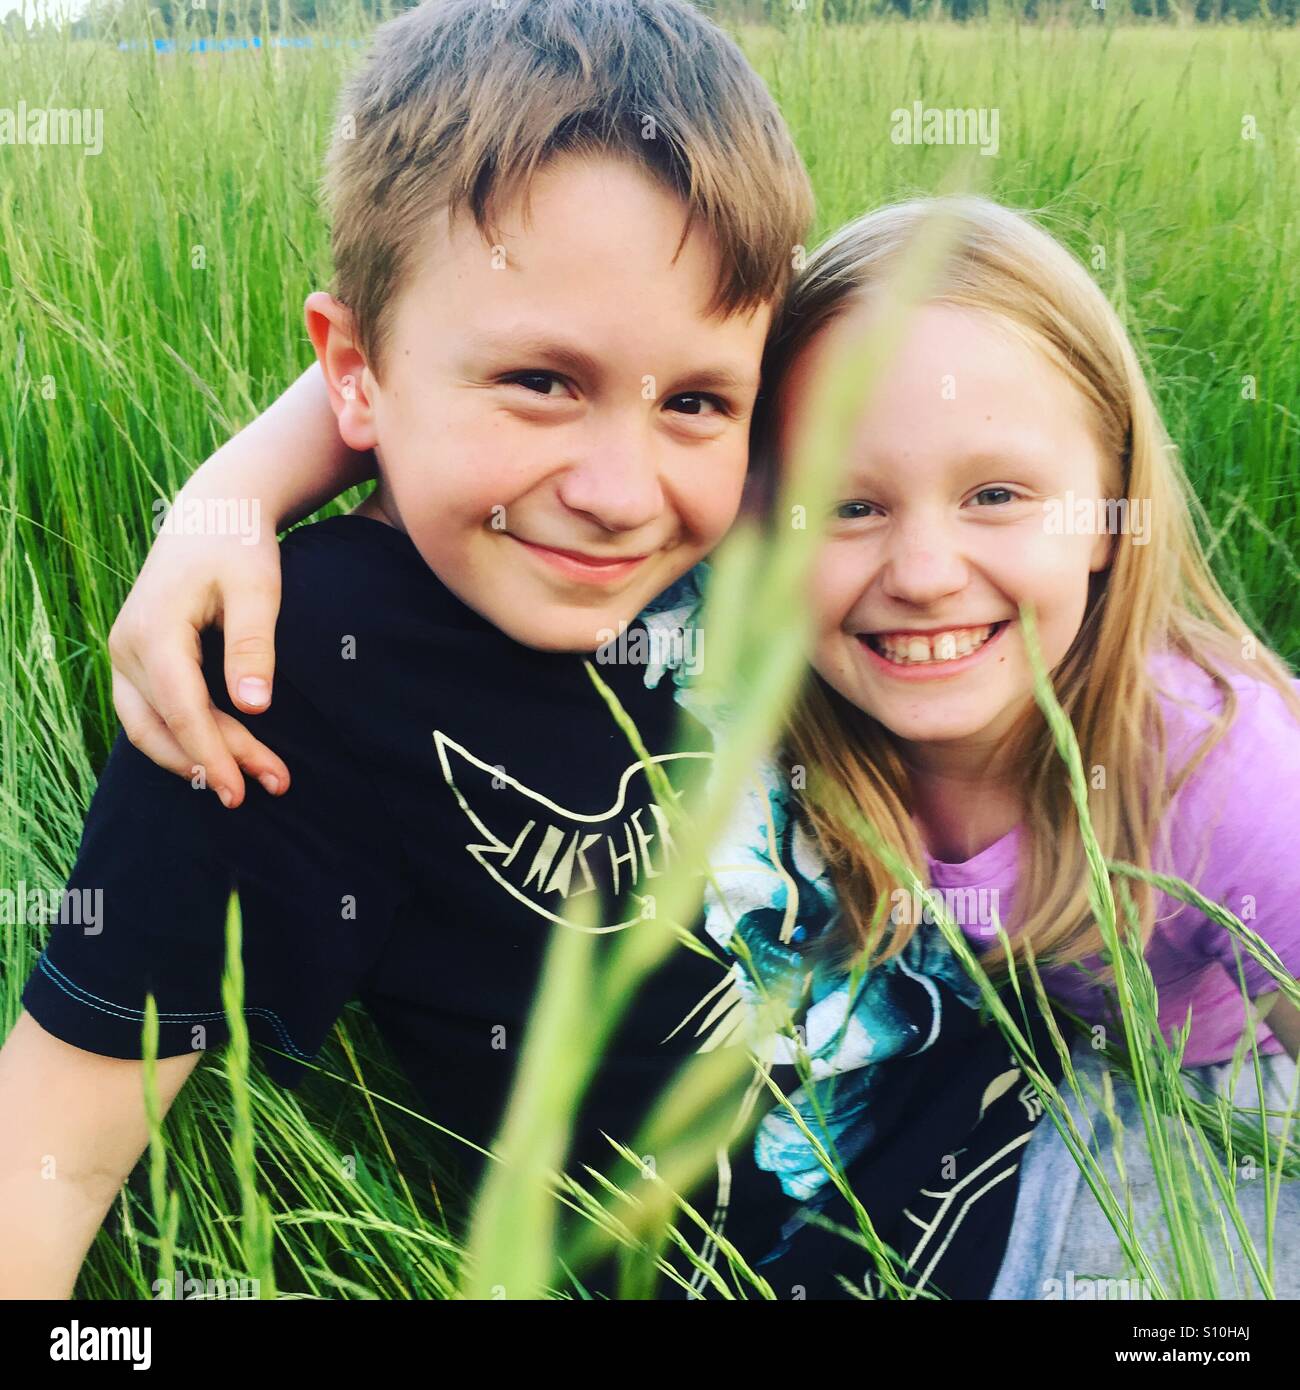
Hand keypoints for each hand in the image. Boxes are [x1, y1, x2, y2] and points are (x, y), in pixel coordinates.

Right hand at [108, 514, 289, 807]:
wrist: (214, 512)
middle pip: (163, 726)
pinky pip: (152, 712)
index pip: (182, 709)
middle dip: (213, 763)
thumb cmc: (239, 545)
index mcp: (155, 630)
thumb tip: (256, 708)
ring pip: (150, 727)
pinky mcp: (138, 659)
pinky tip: (225, 755)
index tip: (243, 790)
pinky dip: (185, 738)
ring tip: (252, 781)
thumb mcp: (257, 589)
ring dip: (197, 758)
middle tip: (272, 786)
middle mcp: (127, 646)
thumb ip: (253, 646)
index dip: (213, 754)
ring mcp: (126, 654)